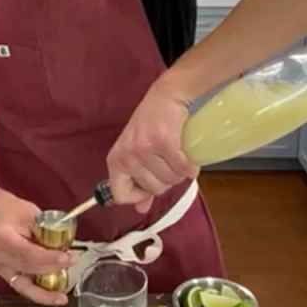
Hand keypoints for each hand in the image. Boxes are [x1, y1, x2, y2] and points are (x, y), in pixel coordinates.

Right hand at [0, 193, 78, 305]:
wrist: (1, 215)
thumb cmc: (17, 212)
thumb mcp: (33, 214)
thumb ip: (46, 232)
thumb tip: (64, 249)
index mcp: (3, 238)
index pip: (29, 253)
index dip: (49, 258)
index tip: (67, 258)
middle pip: (28, 269)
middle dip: (53, 270)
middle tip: (72, 264)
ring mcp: (0, 268)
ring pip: (25, 285)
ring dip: (45, 291)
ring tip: (62, 295)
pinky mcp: (5, 275)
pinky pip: (23, 288)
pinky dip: (38, 294)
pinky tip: (52, 297)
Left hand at [106, 78, 198, 211]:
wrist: (167, 95)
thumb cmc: (151, 124)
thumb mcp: (137, 153)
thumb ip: (138, 182)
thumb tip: (141, 210)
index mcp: (115, 161)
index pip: (120, 195)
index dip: (140, 195)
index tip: (151, 185)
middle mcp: (127, 156)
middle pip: (155, 189)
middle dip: (168, 180)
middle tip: (169, 162)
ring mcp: (144, 149)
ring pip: (170, 180)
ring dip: (181, 172)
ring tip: (178, 156)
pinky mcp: (163, 142)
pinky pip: (182, 168)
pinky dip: (191, 167)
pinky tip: (191, 160)